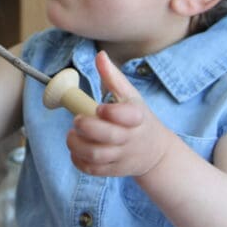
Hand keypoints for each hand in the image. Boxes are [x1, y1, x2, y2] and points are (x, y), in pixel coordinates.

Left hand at [66, 51, 174, 176]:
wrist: (155, 152)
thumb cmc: (137, 119)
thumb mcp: (131, 96)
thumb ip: (113, 76)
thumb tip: (100, 55)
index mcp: (137, 117)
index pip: (128, 116)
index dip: (111, 112)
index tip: (99, 107)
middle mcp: (131, 138)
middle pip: (108, 137)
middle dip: (87, 127)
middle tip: (77, 120)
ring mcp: (122, 156)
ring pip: (97, 156)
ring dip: (78, 145)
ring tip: (72, 135)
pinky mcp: (113, 170)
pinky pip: (92, 170)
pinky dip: (78, 160)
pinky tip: (75, 149)